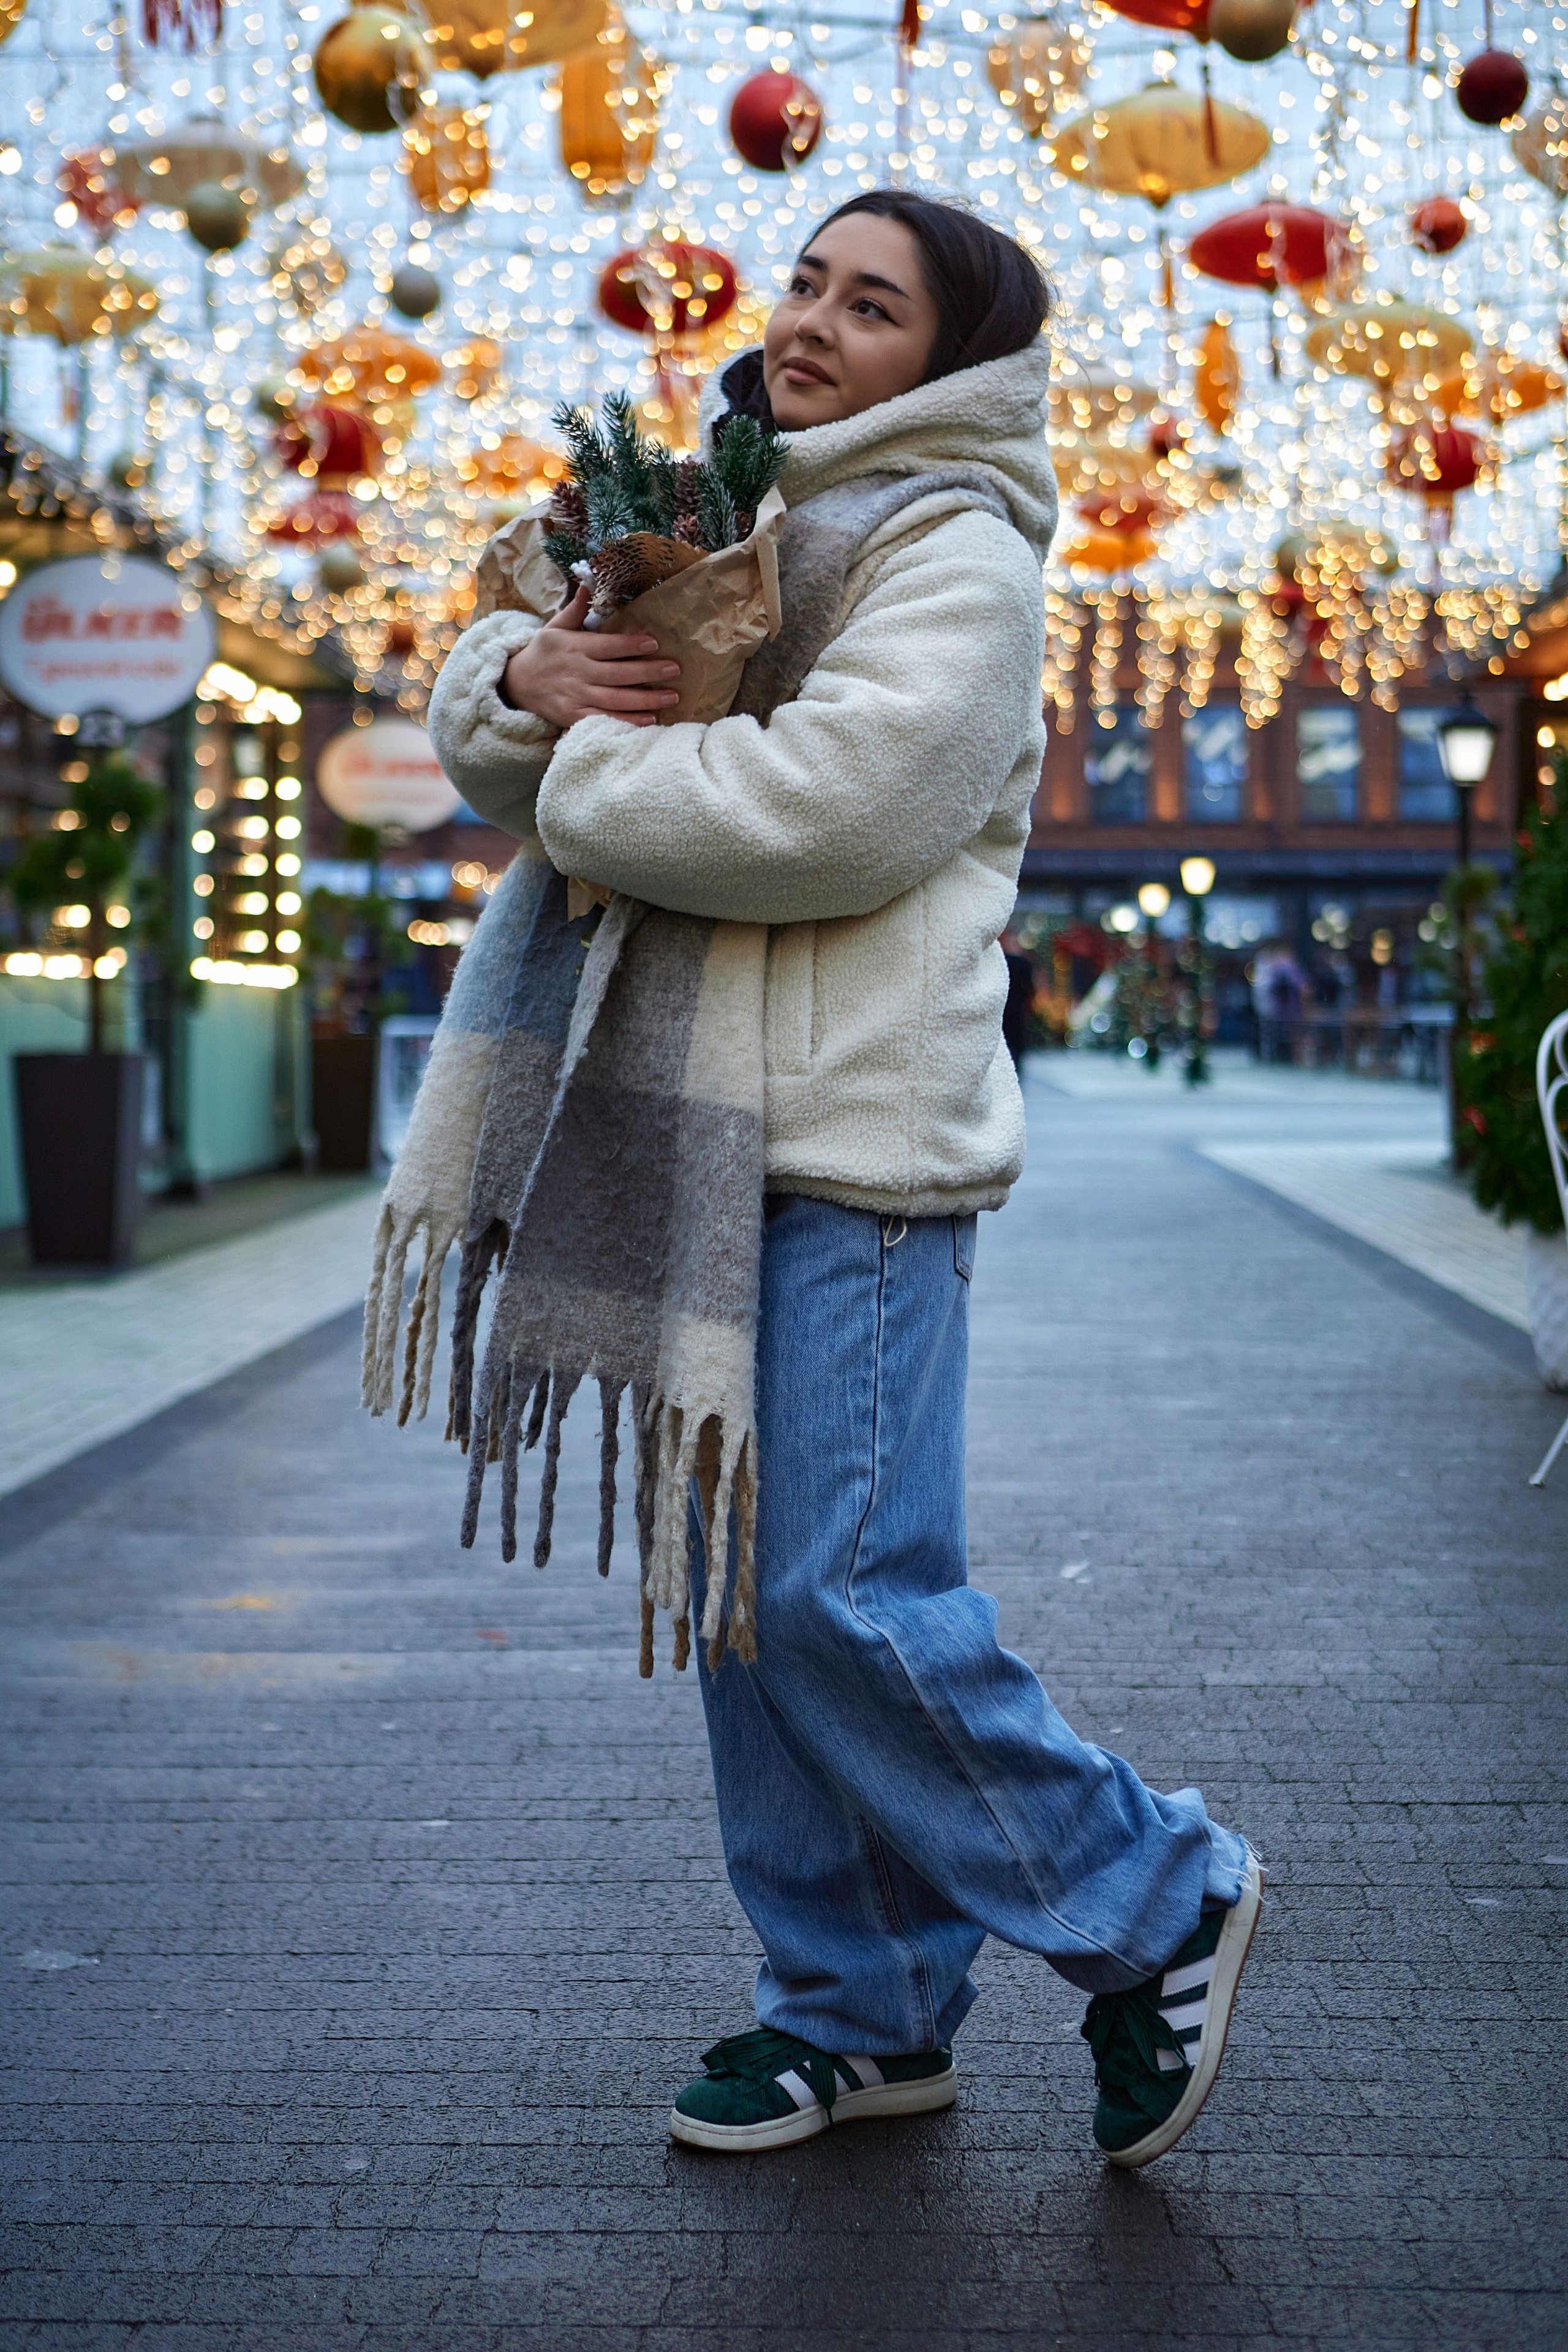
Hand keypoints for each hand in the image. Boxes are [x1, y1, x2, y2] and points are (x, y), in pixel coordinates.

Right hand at [499, 584, 681, 730]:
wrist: (516, 685)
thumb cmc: (543, 653)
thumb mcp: (554, 628)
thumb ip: (574, 610)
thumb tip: (586, 585)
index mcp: (575, 647)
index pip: (609, 646)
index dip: (631, 646)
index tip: (655, 643)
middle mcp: (578, 672)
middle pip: (618, 674)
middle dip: (648, 672)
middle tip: (675, 669)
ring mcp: (576, 697)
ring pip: (616, 700)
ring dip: (646, 700)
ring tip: (672, 696)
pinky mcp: (574, 717)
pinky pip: (605, 719)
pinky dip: (628, 721)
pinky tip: (650, 720)